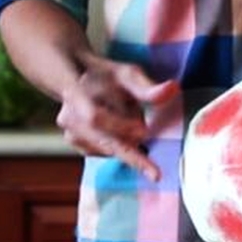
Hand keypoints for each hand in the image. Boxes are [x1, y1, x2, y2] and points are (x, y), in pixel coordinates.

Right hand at [55, 53, 179, 181]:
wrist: (78, 79)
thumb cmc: (107, 76)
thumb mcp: (128, 74)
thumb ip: (147, 86)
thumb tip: (172, 89)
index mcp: (77, 92)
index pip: (95, 116)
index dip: (120, 126)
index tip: (144, 132)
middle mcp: (69, 115)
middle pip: (103, 141)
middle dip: (133, 153)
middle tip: (155, 168)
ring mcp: (69, 132)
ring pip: (107, 149)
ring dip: (128, 142)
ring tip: (135, 122)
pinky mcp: (76, 144)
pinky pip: (105, 153)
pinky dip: (120, 147)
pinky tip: (125, 132)